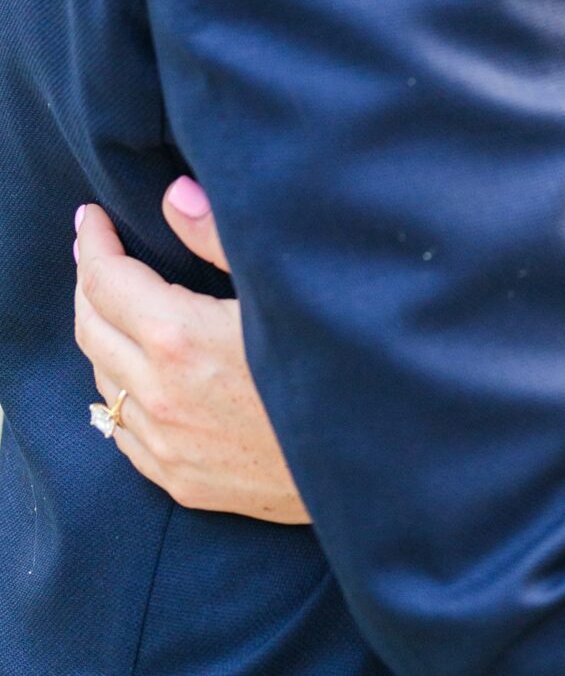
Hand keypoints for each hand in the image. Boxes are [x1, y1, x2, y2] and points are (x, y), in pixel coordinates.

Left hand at [72, 180, 309, 524]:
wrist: (364, 462)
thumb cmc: (334, 364)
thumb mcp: (282, 290)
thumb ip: (220, 240)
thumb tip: (175, 196)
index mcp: (179, 339)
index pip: (106, 281)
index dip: (94, 242)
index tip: (93, 217)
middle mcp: (160, 395)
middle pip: (90, 327)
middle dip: (88, 280)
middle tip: (98, 250)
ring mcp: (165, 443)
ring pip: (102, 380)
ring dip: (103, 335)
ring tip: (119, 305)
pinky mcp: (179, 479)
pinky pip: (123, 430)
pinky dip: (120, 389)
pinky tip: (138, 372)